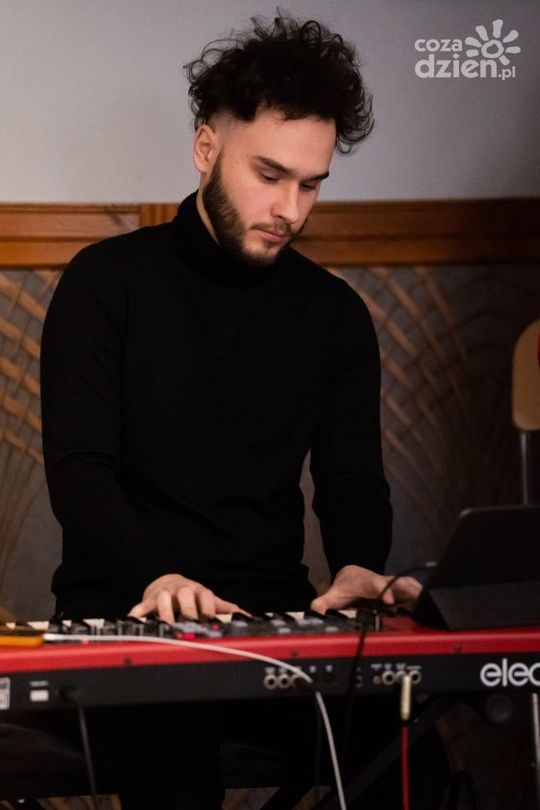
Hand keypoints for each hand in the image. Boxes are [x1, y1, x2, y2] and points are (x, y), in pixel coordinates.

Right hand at [128, 573, 247, 622]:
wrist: (169, 582)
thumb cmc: (192, 595)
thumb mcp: (209, 600)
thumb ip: (225, 608)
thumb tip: (247, 617)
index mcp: (198, 592)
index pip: (206, 596)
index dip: (208, 608)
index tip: (211, 622)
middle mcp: (182, 590)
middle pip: (185, 594)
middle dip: (188, 609)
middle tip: (190, 625)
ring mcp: (165, 594)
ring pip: (163, 598)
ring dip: (165, 612)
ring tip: (167, 627)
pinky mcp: (149, 601)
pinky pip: (141, 606)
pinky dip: (138, 614)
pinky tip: (135, 622)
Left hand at [310, 564, 421, 613]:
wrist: (354, 575)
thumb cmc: (346, 587)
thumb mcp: (333, 595)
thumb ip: (322, 604)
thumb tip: (314, 612)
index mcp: (366, 583)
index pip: (375, 585)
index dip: (382, 591)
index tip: (389, 601)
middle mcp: (382, 581)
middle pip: (397, 582)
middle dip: (407, 589)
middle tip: (419, 598)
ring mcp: (392, 584)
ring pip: (407, 584)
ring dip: (417, 592)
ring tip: (429, 602)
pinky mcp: (399, 590)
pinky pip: (412, 590)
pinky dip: (421, 595)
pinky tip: (430, 605)